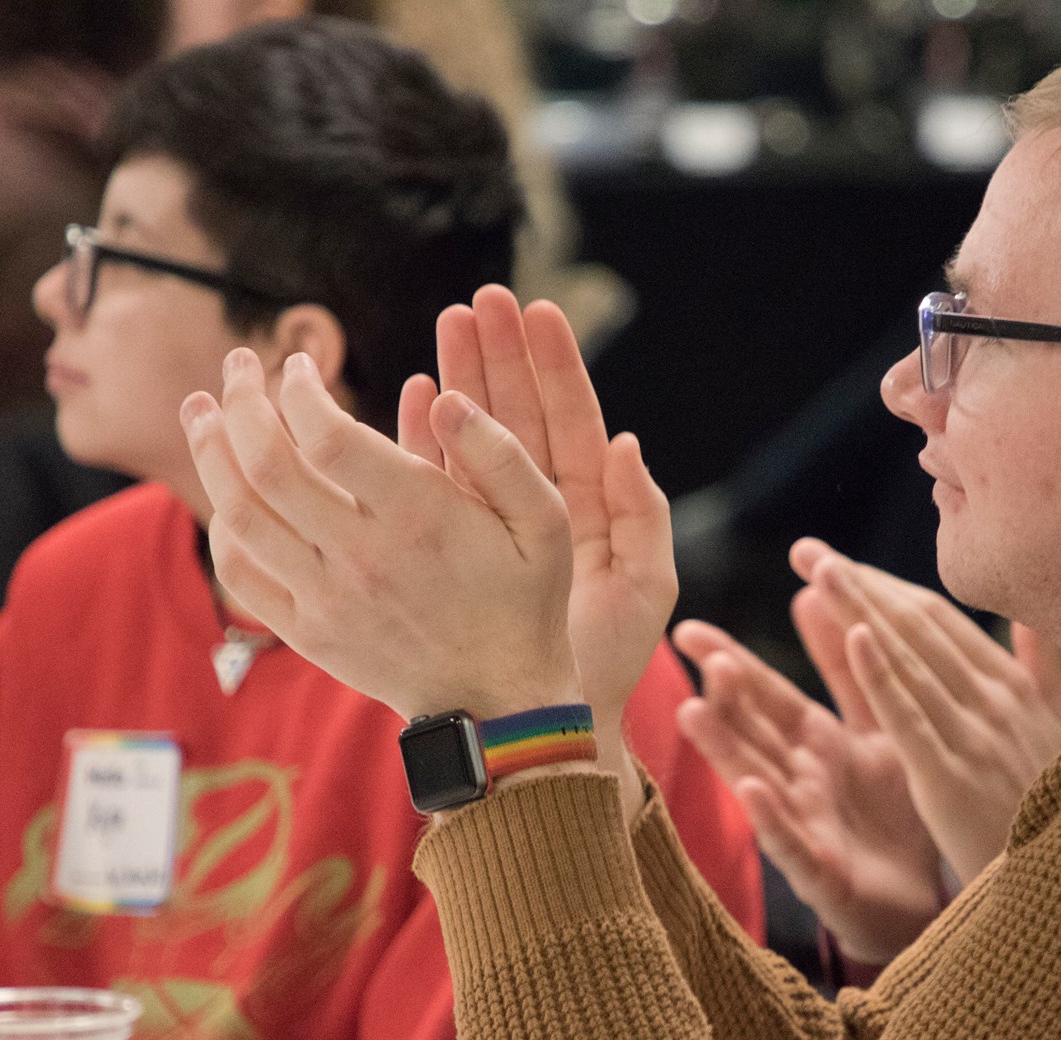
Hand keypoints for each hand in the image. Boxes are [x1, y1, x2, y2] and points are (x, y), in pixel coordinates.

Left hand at [183, 347, 581, 722]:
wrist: (498, 700)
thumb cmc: (526, 600)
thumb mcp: (546, 519)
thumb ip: (500, 452)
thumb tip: (442, 394)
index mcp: (419, 518)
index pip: (326, 437)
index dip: (299, 390)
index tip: (299, 364)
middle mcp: (362, 557)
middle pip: (267, 465)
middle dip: (241, 401)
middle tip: (238, 364)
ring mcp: (326, 598)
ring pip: (240, 514)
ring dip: (210, 453)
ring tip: (201, 410)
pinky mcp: (307, 632)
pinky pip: (240, 574)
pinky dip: (221, 525)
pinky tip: (226, 491)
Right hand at [417, 287, 675, 722]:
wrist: (552, 719)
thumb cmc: (608, 661)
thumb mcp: (644, 588)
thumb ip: (645, 518)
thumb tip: (632, 445)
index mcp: (593, 504)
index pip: (574, 418)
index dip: (555, 365)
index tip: (539, 310)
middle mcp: (544, 503)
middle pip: (522, 411)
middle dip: (501, 353)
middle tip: (482, 298)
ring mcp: (495, 517)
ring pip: (477, 435)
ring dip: (464, 378)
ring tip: (447, 322)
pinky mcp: (456, 539)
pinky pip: (439, 477)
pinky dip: (427, 437)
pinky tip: (415, 392)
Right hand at [673, 618, 945, 966]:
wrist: (927, 898)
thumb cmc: (894, 813)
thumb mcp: (877, 729)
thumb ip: (848, 670)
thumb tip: (816, 594)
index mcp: (817, 743)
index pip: (767, 694)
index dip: (730, 661)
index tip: (685, 628)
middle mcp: (800, 780)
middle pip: (753, 730)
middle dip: (722, 690)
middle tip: (689, 644)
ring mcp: (806, 826)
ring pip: (757, 780)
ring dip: (725, 747)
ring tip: (692, 711)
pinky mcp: (822, 873)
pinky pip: (793, 844)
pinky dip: (771, 818)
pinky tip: (750, 791)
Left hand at [792, 539, 1060, 882]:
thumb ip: (1044, 672)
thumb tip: (1040, 614)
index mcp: (1015, 687)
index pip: (940, 620)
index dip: (886, 586)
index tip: (841, 560)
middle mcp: (995, 700)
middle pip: (917, 627)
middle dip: (860, 585)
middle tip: (808, 550)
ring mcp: (976, 736)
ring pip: (907, 658)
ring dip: (860, 608)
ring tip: (818, 567)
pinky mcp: (953, 778)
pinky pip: (910, 717)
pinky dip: (881, 673)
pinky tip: (852, 634)